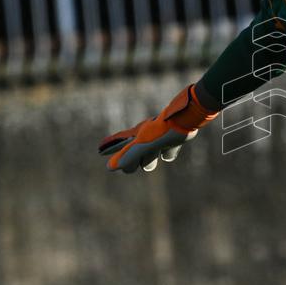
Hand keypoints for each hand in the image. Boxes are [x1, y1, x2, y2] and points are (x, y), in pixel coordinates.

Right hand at [98, 83, 217, 173]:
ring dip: (150, 159)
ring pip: (150, 154)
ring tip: (153, 156)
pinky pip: (168, 151)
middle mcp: (146, 135)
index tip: (99, 150)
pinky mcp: (173, 139)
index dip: (110, 146)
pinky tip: (169, 151)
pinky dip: (168, 153)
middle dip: (133, 161)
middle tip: (133, 165)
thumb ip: (128, 156)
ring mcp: (160, 137)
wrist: (186, 117)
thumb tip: (110, 167)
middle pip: (134, 154)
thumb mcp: (143, 145)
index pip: (119, 142)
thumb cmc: (163, 130)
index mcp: (137, 135)